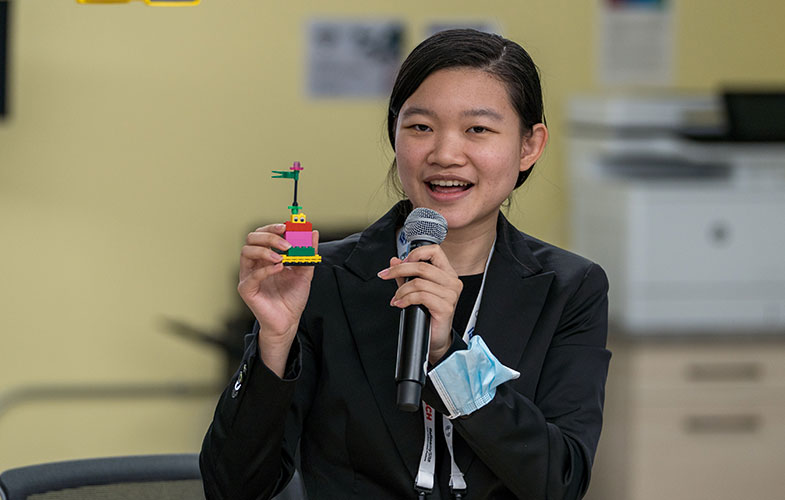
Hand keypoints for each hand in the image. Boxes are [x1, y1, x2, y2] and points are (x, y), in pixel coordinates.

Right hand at [238, 223, 317, 375]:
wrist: (289, 320)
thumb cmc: (293, 296)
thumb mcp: (305, 271)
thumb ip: (308, 252)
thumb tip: (313, 232)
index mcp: (266, 256)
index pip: (262, 234)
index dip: (272, 227)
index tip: (287, 226)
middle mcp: (254, 263)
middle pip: (251, 238)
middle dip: (269, 236)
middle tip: (286, 243)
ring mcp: (248, 275)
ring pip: (246, 251)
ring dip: (265, 250)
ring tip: (282, 257)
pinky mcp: (246, 289)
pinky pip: (251, 275)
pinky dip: (265, 269)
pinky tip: (279, 268)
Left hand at [377, 245, 461, 364]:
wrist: (435, 338)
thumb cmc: (428, 314)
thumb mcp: (415, 290)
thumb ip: (406, 274)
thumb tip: (394, 261)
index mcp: (447, 273)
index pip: (434, 251)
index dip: (415, 253)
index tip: (400, 263)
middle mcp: (452, 281)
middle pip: (422, 266)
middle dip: (399, 270)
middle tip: (385, 275)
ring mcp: (451, 294)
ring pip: (419, 282)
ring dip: (401, 290)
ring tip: (396, 297)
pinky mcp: (446, 307)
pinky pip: (421, 296)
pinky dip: (406, 299)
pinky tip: (400, 304)